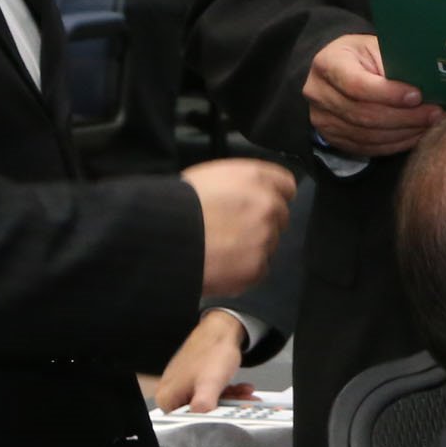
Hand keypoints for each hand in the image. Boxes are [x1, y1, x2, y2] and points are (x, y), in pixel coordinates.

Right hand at [144, 308, 248, 412]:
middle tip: (244, 403)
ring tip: (246, 394)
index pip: (186, 421)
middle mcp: (171, 392)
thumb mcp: (210, 384)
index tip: (228, 416)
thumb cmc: (213, 351)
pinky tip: (241, 388)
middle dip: (225, 407)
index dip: (209, 419)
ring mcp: (183, 384)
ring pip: (208, 401)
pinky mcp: (194, 379)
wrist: (223, 328)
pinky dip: (227, 391)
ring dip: (230, 399)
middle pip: (198, 411)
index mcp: (167, 397)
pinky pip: (210, 391)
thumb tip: (200, 418)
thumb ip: (203, 405)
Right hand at [180, 158, 294, 299]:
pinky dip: (243, 270)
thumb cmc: (174, 205)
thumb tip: (251, 194)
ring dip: (251, 246)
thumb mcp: (209, 176)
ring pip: (269, 243)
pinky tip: (220, 264)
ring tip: (219, 248)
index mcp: (255, 178)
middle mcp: (267, 206)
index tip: (261, 203)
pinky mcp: (256, 267)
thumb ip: (240, 183)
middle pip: (279, 216)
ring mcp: (265, 238)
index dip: (273, 195)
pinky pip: (258, 269)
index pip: (286, 185)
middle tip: (232, 229)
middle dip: (261, 222)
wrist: (159, 237)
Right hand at [306, 31, 442, 157]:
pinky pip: (367, 147)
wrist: (337, 71)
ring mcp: (323, 119)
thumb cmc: (362, 56)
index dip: (389, 94)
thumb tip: (429, 82)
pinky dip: (395, 144)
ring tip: (430, 124)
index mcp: (328, 63)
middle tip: (435, 114)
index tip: (417, 96)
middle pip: (364, 114)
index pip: (357, 85)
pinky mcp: (333, 138)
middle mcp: (319, 93)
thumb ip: (394, 63)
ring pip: (367, 135)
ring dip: (404, 133)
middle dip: (405, 117)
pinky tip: (415, 135)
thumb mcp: (375, 47)